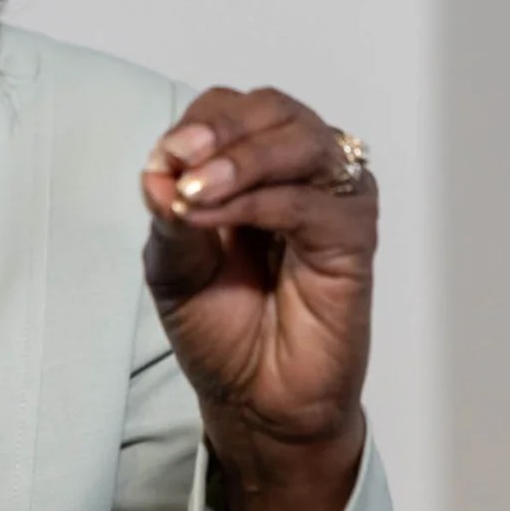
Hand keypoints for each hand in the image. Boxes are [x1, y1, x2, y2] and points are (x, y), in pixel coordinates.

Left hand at [140, 87, 374, 510]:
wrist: (256, 401)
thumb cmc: (221, 328)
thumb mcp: (173, 266)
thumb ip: (168, 214)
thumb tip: (156, 169)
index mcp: (253, 166)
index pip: (229, 109)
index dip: (194, 125)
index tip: (160, 160)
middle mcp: (299, 172)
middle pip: (270, 108)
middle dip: (218, 131)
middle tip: (177, 163)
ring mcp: (332, 200)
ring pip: (299, 141)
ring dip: (239, 159)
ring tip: (192, 193)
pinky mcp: (354, 237)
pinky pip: (310, 200)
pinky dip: (257, 201)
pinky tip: (214, 217)